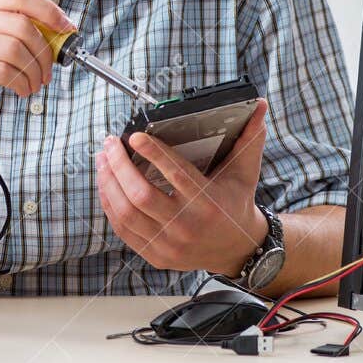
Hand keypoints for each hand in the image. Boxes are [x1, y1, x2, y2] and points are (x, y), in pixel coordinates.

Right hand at [0, 0, 76, 139]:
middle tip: (49, 71)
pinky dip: (21, 83)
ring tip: (34, 84)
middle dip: (45, 50)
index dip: (47, 10)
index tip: (66, 28)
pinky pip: (3, 72)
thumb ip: (13, 33)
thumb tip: (58, 32)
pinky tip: (21, 91)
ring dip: (34, 71)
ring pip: (14, 49)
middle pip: (21, 23)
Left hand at [95, 99, 270, 275]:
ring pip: (126, 213)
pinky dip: (109, 204)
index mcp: (208, 203)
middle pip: (141, 195)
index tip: (135, 136)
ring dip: (108, 183)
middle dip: (119, 166)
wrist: (237, 249)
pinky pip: (122, 229)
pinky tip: (106, 184)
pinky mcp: (155, 255)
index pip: (176, 175)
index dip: (153, 154)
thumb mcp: (244, 172)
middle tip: (110, 144)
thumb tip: (260, 107)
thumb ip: (249, 139)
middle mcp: (186, 226)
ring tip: (103, 159)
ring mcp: (169, 244)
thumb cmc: (235, 203)